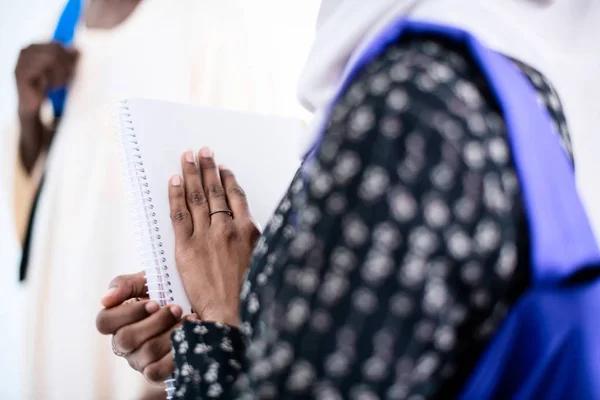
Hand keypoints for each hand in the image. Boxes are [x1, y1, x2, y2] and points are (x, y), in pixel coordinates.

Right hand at [14, 42, 78, 116]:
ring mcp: (21, 61)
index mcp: (34, 47)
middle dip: (65, 67)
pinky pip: (42, 71)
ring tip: (58, 85)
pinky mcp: (21, 74)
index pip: (57, 45)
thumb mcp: (60, 71)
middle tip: (66, 79)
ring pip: (51, 60)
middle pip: (55, 52)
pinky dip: (51, 81)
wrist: (33, 104)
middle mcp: (25, 51)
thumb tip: (77, 50)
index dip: (69, 57)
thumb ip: (68, 59)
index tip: (72, 69)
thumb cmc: (46, 85)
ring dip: (59, 75)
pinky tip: (50, 87)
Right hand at [96, 272, 191, 383]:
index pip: (104, 322)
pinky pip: (155, 372)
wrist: (204, 306)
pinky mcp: (157, 373)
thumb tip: (106, 299)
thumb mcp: (150, 281)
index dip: (129, 313)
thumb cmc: (172, 293)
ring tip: (189, 320)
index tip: (154, 303)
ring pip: (145, 353)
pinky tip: (189, 337)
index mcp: (120, 320)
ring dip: (171, 333)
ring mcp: (139, 361)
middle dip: (156, 322)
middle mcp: (126, 344)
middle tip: (176, 309)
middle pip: (125, 339)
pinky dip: (174, 354)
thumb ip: (126, 284)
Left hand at [168, 147, 260, 326]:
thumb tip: (251, 227)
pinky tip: (174, 180)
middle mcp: (228, 228)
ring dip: (192, 173)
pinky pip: (179, 214)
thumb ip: (257, 241)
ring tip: (188, 156)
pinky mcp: (187, 248)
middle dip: (208, 168)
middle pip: (215, 191)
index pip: (236, 196)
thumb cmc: (251, 294)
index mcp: (249, 231)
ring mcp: (206, 236)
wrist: (233, 316)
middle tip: (203, 151)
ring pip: (197, 197)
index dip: (229, 180)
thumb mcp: (264, 261)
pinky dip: (176, 195)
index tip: (224, 168)